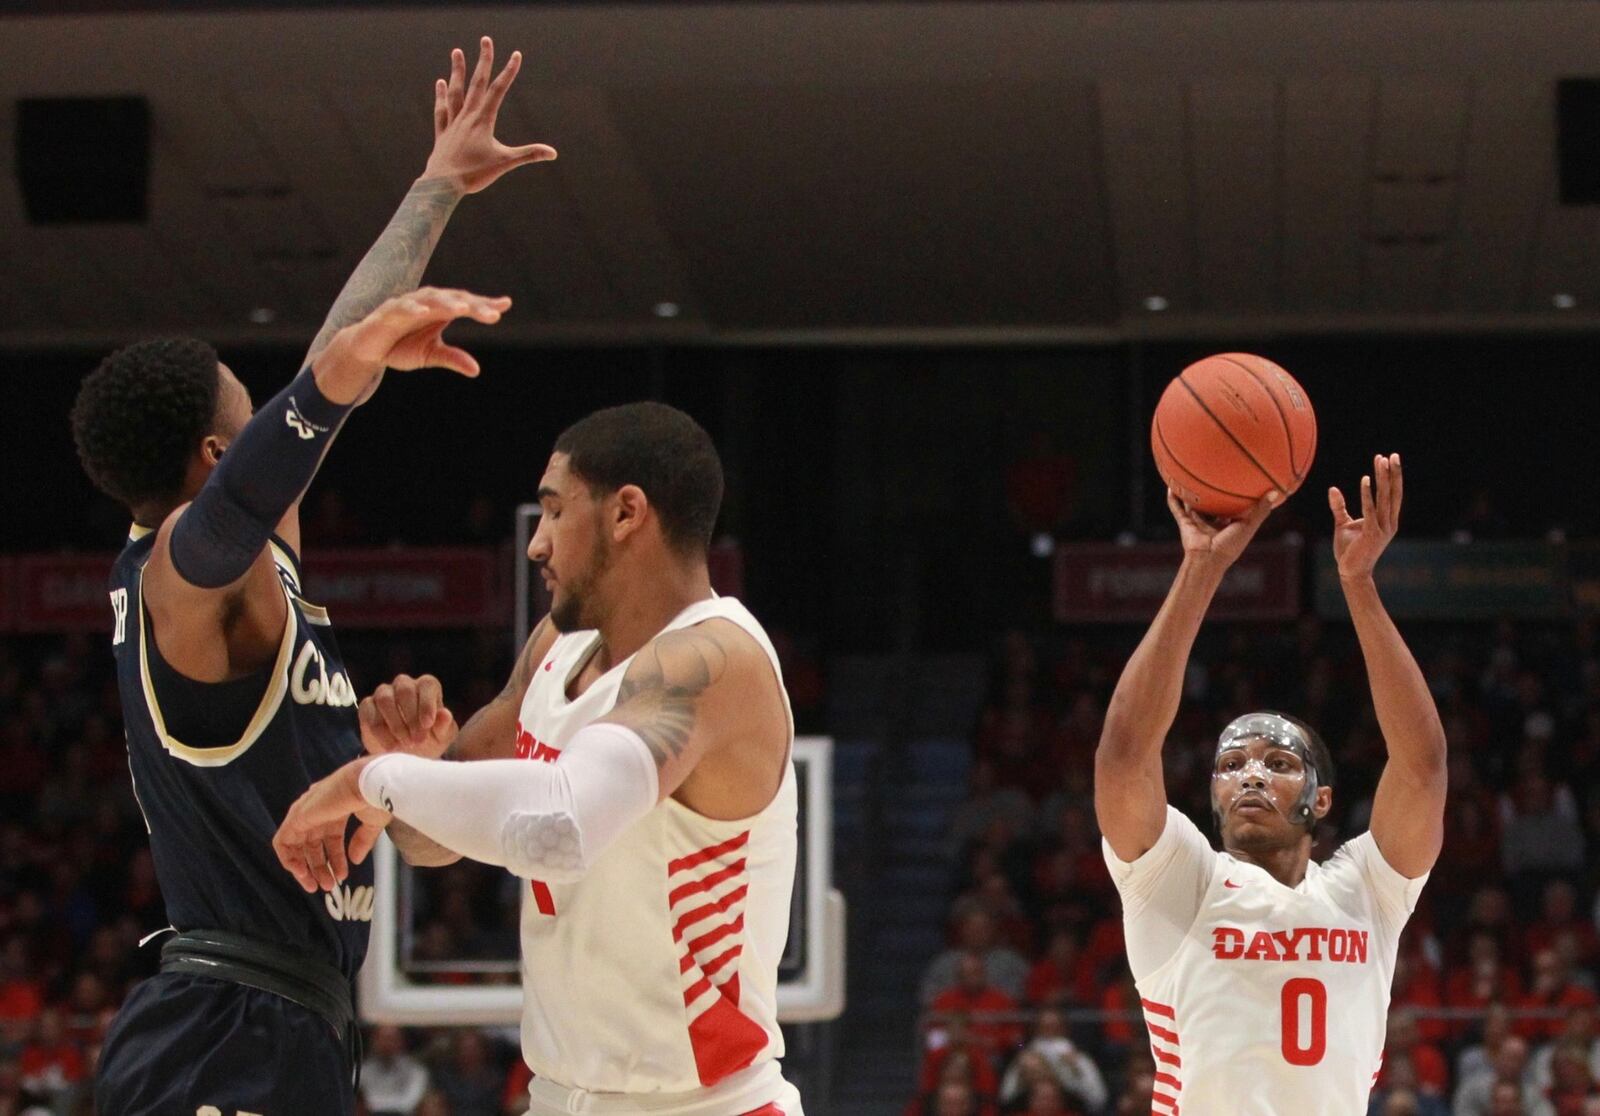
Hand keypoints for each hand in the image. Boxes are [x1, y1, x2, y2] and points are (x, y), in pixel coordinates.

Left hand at [273, 757, 388, 892]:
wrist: (369, 782)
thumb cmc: (375, 796)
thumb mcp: (371, 824)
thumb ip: (361, 841)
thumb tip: (354, 860)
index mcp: (337, 809)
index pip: (330, 839)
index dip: (335, 860)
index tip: (341, 876)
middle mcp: (319, 810)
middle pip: (313, 845)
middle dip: (320, 868)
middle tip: (327, 886)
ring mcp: (306, 812)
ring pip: (297, 845)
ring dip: (305, 867)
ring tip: (315, 885)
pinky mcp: (297, 817)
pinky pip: (283, 842)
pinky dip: (289, 859)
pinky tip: (301, 873)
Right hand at [315, 286, 509, 396]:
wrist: (367, 350)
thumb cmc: (400, 347)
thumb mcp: (430, 355)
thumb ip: (452, 358)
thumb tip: (476, 370)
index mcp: (439, 311)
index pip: (466, 305)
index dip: (484, 305)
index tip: (505, 305)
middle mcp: (426, 303)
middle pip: (453, 300)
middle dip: (473, 305)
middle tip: (493, 314)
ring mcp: (407, 305)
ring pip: (430, 299)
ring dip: (447, 303)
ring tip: (463, 309)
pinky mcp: (387, 312)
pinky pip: (401, 308)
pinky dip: (412, 309)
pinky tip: (424, 312)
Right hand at [360, 673, 456, 758]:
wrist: (406, 755)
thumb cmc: (429, 740)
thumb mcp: (442, 736)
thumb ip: (444, 725)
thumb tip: (445, 714)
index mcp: (427, 686)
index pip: (427, 685)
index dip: (427, 704)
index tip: (427, 724)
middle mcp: (404, 685)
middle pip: (405, 690)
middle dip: (411, 717)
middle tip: (417, 740)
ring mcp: (384, 694)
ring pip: (385, 699)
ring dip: (396, 724)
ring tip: (405, 744)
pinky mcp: (367, 707)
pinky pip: (369, 714)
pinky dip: (380, 732)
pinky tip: (391, 746)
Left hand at [424, 37, 556, 194]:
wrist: (442, 185)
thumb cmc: (474, 175)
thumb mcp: (505, 164)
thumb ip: (528, 155)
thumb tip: (552, 153)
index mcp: (483, 120)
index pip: (499, 90)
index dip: (509, 72)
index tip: (516, 54)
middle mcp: (467, 116)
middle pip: (477, 83)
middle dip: (483, 61)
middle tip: (486, 40)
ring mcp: (453, 123)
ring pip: (456, 91)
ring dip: (457, 71)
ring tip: (457, 51)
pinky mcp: (443, 133)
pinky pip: (442, 110)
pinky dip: (441, 96)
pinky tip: (441, 83)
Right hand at [1167, 488, 1277, 569]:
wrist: (1208, 559)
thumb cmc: (1231, 546)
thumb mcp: (1249, 526)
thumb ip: (1261, 510)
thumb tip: (1275, 492)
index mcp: (1229, 525)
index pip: (1232, 509)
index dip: (1235, 498)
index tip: (1238, 483)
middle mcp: (1213, 524)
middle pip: (1212, 506)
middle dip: (1212, 495)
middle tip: (1213, 476)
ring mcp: (1198, 524)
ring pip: (1193, 506)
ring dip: (1190, 494)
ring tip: (1187, 478)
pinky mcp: (1185, 524)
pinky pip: (1177, 509)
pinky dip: (1173, 499)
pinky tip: (1171, 485)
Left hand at [1330, 453, 1401, 579]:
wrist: (1351, 572)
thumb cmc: (1348, 550)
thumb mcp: (1343, 524)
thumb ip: (1339, 507)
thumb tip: (1333, 488)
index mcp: (1387, 520)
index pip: (1392, 494)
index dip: (1392, 477)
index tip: (1388, 459)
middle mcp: (1389, 523)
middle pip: (1392, 493)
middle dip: (1393, 473)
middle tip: (1391, 454)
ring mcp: (1382, 528)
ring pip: (1384, 498)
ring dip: (1382, 478)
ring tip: (1380, 460)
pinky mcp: (1372, 533)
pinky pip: (1370, 509)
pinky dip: (1367, 494)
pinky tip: (1366, 479)